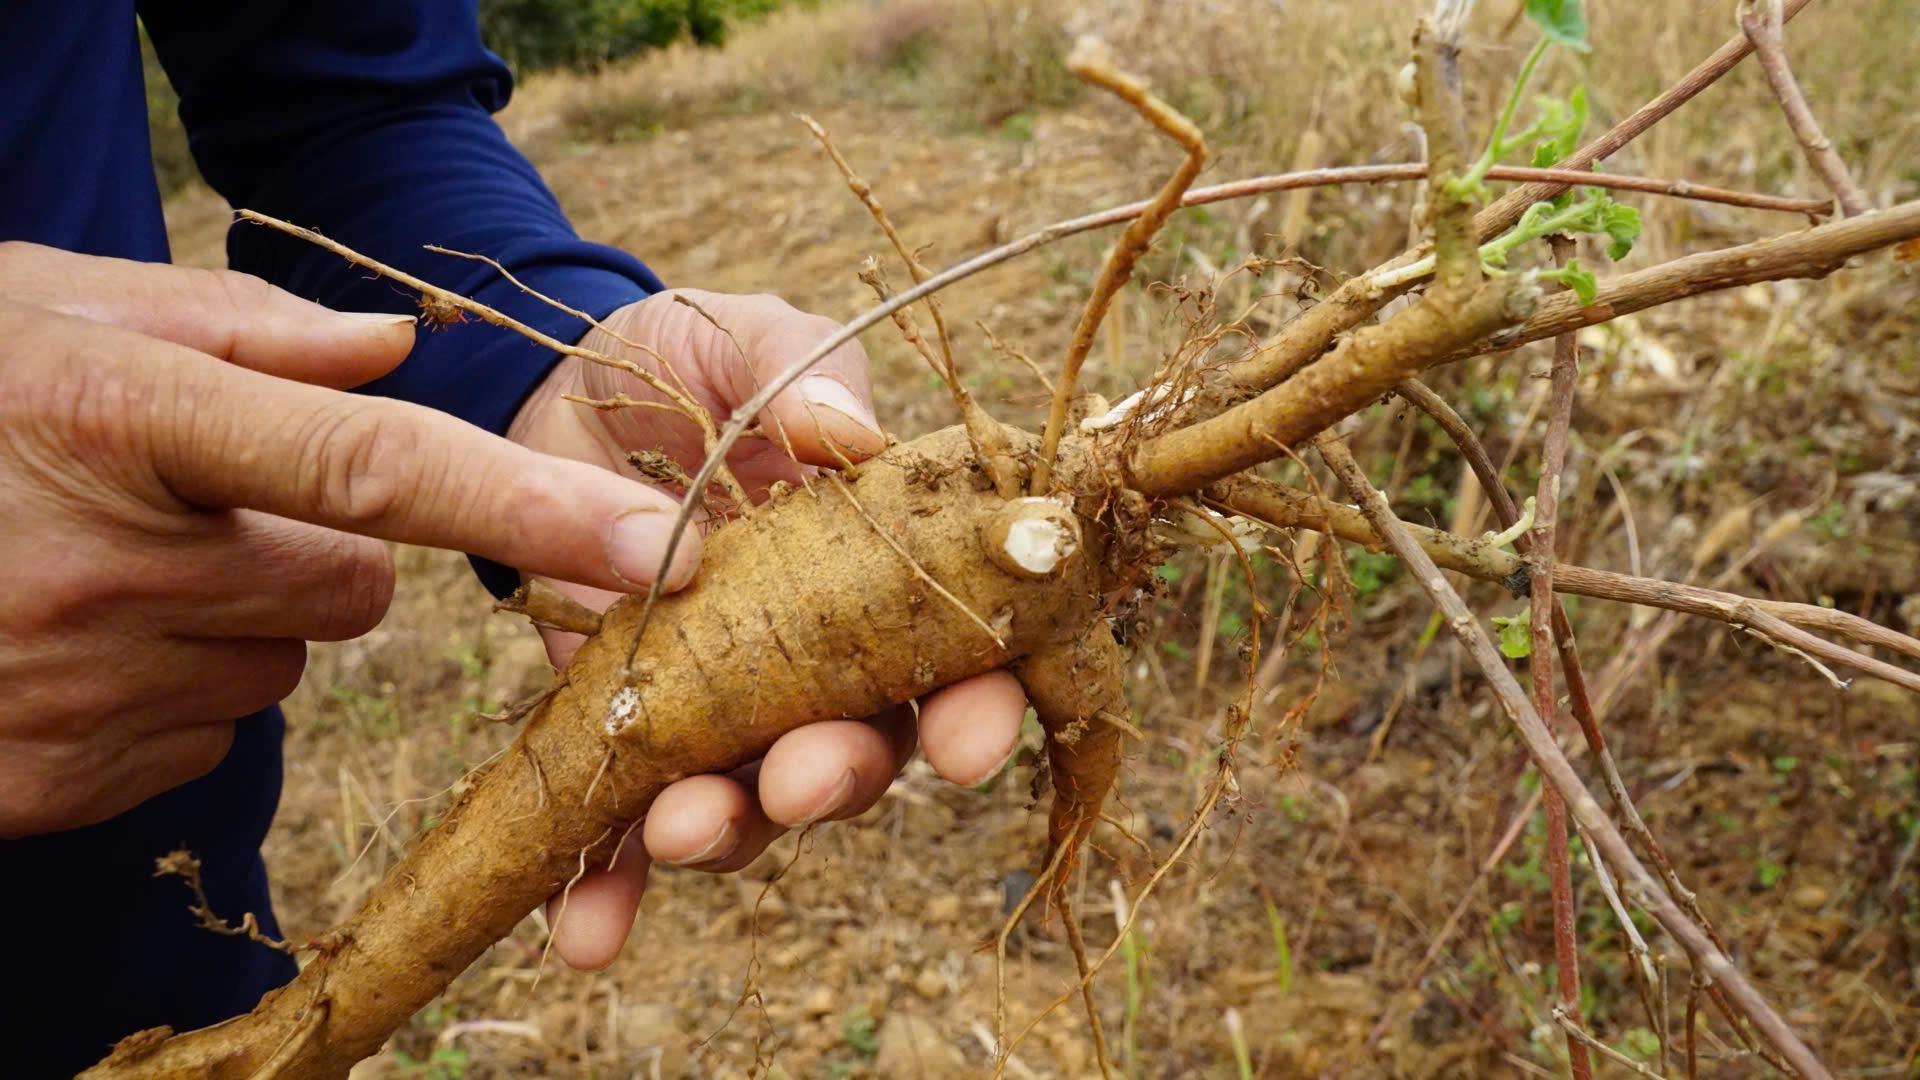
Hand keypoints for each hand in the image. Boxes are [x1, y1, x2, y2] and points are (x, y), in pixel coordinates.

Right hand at [0, 245, 704, 836]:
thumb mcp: (54, 314)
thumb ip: (233, 328)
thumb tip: (392, 350)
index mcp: (123, 425)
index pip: (375, 471)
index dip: (532, 513)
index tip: (666, 549)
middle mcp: (110, 569)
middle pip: (350, 587)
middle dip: (317, 548)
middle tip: (203, 503)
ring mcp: (77, 690)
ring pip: (278, 665)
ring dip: (235, 619)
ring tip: (107, 564)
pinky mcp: (53, 780)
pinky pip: (202, 739)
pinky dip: (171, 690)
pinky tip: (76, 637)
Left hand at [509, 290, 1027, 969]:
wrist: (566, 388)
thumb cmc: (694, 362)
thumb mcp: (749, 340)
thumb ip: (804, 372)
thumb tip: (842, 431)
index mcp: (885, 574)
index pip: (958, 658)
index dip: (978, 708)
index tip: (971, 741)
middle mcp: (824, 661)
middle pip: (863, 749)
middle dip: (843, 777)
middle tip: (805, 777)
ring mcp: (728, 705)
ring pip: (755, 800)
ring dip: (730, 831)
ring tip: (680, 828)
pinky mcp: (633, 728)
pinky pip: (628, 823)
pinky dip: (610, 883)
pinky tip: (580, 932)